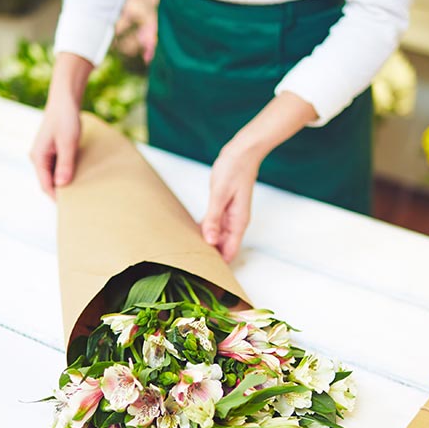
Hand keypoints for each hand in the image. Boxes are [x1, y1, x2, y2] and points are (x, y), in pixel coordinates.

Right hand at [30, 52, 92, 198]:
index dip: (57, 197)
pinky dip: (66, 172)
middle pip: (48, 182)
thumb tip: (62, 184)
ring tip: (80, 190)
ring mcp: (45, 153)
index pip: (45, 185)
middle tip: (78, 202)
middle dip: (61, 191)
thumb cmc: (66, 119)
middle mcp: (38, 157)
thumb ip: (65, 164)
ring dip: (64, 181)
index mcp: (38, 157)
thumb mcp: (68, 143)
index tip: (71, 208)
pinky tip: (78, 175)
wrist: (65, 99)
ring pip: (53, 174)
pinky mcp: (52, 149)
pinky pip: (57, 166)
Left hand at [200, 91, 318, 260]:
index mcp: (238, 222)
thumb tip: (209, 241)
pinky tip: (191, 233)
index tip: (204, 274)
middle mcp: (235, 223)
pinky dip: (204, 231)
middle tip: (188, 265)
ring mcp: (229, 217)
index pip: (230, 252)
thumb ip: (213, 218)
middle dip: (209, 257)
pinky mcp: (222, 210)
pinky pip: (213, 226)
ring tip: (186, 253)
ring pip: (217, 238)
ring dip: (205, 244)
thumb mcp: (220, 194)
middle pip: (223, 248)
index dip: (219, 265)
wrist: (242, 153)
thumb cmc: (234, 170)